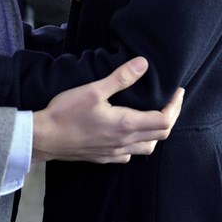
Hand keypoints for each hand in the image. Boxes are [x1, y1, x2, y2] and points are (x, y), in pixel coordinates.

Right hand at [32, 57, 183, 164]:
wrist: (43, 138)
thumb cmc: (65, 113)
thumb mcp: (94, 90)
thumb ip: (121, 78)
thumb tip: (143, 64)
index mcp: (126, 124)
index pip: (164, 120)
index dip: (176, 106)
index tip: (178, 92)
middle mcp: (124, 142)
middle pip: (161, 134)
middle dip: (170, 117)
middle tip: (171, 101)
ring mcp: (114, 153)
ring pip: (147, 147)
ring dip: (155, 133)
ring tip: (153, 117)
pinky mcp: (103, 158)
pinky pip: (129, 155)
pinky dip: (137, 144)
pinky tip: (129, 135)